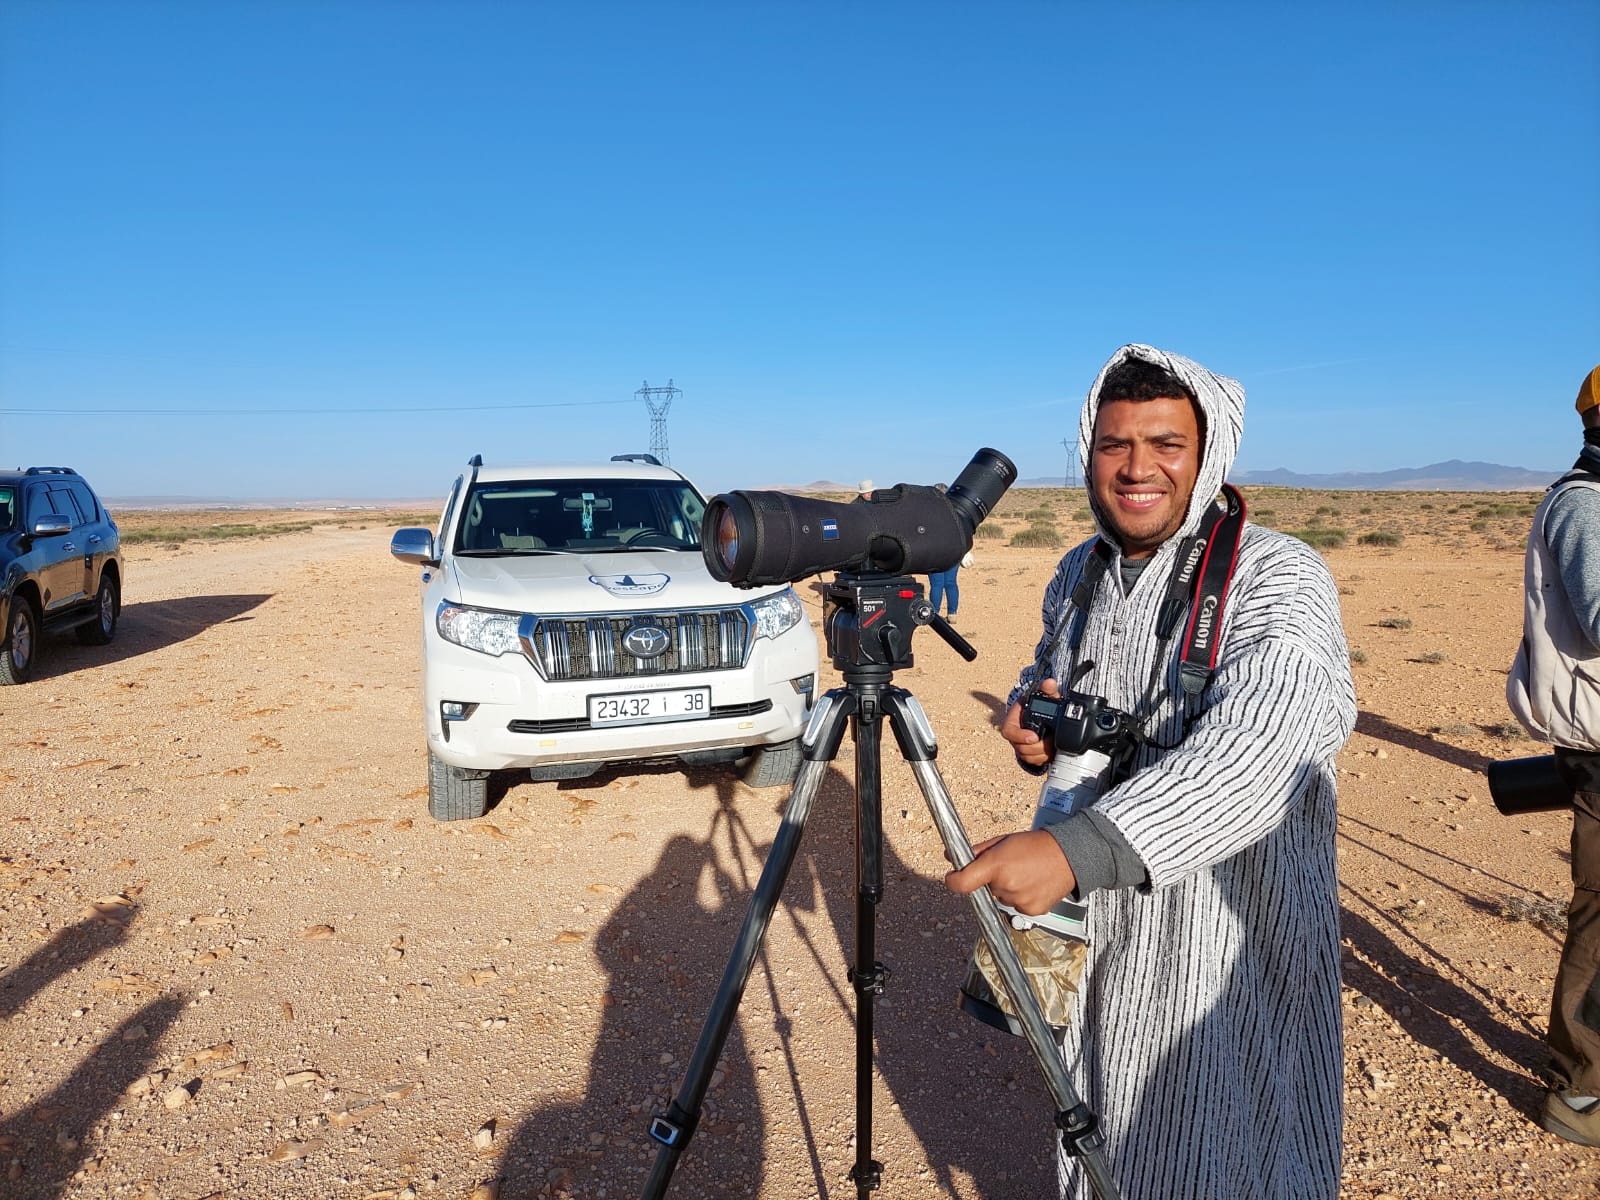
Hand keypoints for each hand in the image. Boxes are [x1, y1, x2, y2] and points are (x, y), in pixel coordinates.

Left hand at [944, 830, 1076, 915]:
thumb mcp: (1002, 841)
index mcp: (995, 866)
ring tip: (1024, 874)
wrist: (1069, 855)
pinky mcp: (1031, 910)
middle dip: (991, 880)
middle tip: (1008, 867)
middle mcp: (1005, 885)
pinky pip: (1017, 906)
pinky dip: (1021, 897)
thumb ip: (977, 851)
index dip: (953, 881)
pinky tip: (1033, 884)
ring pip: (1001, 898)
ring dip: (1007, 889)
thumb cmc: (1036, 845)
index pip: (962, 883)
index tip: (952, 878)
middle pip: (985, 889)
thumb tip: (952, 857)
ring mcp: (1019, 900)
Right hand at [1001, 677, 1059, 769]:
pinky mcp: (1028, 754)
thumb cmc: (1038, 705)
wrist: (1040, 714)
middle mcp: (1014, 735)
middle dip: (1037, 746)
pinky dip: (1043, 759)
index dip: (1020, 736)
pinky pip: (1033, 762)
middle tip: (1050, 740)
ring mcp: (1020, 745)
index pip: (1008, 731)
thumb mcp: (1043, 695)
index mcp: (1013, 720)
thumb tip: (1050, 683)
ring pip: (1027, 757)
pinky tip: (1051, 751)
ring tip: (1052, 745)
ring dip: (1041, 753)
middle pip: (1020, 748)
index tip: (1034, 736)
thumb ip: (1047, 688)